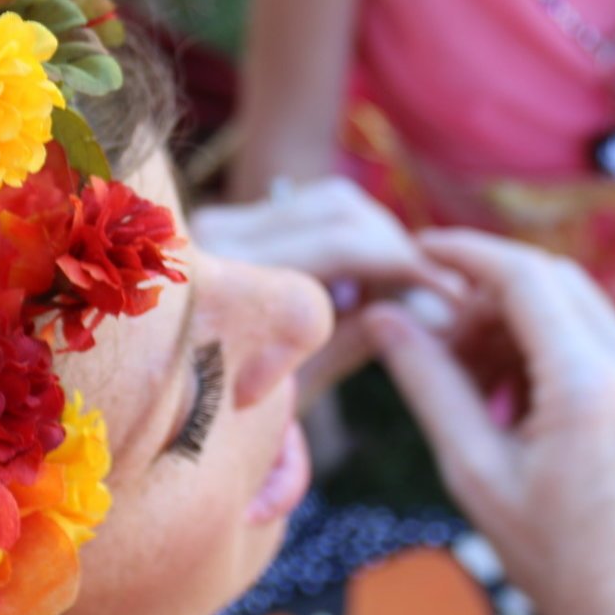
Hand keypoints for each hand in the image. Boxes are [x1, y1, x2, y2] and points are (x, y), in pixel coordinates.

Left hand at [192, 177, 462, 402]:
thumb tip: (439, 310)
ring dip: (381, 236)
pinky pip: (312, 205)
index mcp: (229, 282)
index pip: (341, 247)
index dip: (406, 268)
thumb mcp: (298, 384)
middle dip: (400, 248)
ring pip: (332, 199)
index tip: (453, 297)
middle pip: (340, 212)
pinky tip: (371, 276)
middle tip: (440, 289)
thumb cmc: (227, 415)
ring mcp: (218, 220)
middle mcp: (216, 236)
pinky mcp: (229, 216)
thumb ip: (359, 336)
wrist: (161, 401)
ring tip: (407, 286)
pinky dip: (355, 232)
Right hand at [368, 232, 614, 614]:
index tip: (417, 249)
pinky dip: (546, 343)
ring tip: (470, 377)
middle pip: (552, 278)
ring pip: (575, 302)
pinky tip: (510, 395)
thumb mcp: (474, 471)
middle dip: (487, 288)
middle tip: (439, 333)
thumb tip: (385, 317)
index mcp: (588, 386)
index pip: (523, 276)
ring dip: (516, 317)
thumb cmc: (553, 559)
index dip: (465, 252)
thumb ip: (429, 384)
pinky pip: (596, 335)